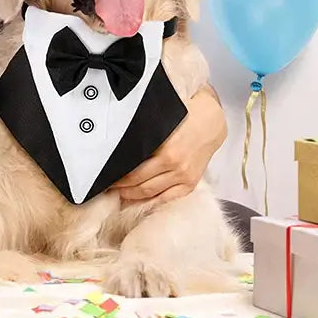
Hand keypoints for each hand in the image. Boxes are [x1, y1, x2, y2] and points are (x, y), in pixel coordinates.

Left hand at [112, 84, 226, 203]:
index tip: (106, 175)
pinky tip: (140, 200)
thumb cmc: (184, 116)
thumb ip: (143, 135)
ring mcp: (183, 176)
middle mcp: (174, 166)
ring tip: (119, 193)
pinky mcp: (191, 183)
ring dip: (132, 196)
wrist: (211, 122)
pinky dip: (152, 201)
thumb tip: (121, 146)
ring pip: (151, 193)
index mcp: (164, 150)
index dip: (117, 175)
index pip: (133, 170)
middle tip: (108, 186)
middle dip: (121, 187)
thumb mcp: (160, 121)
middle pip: (139, 183)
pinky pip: (168, 198)